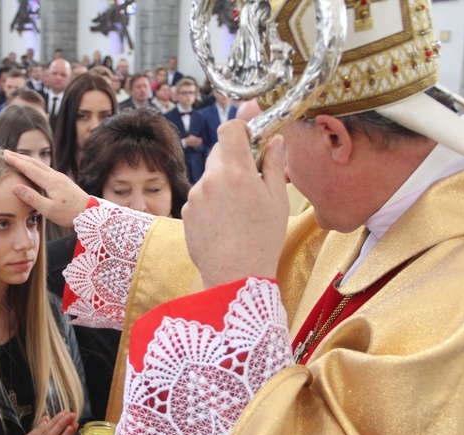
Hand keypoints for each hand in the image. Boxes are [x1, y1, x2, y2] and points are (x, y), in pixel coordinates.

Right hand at [4, 150, 89, 227]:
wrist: (90, 213)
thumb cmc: (69, 214)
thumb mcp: (48, 210)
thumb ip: (32, 197)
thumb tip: (15, 187)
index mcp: (50, 181)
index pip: (29, 168)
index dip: (16, 161)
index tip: (4, 155)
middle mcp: (55, 176)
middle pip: (34, 163)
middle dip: (19, 157)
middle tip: (6, 152)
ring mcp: (60, 177)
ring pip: (40, 165)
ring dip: (27, 160)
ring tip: (17, 157)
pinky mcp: (63, 181)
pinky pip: (46, 169)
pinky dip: (35, 166)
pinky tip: (34, 168)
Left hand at [182, 121, 288, 288]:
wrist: (235, 276)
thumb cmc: (262, 240)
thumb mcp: (278, 201)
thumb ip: (274, 166)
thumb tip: (275, 142)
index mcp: (237, 172)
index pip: (229, 129)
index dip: (240, 130)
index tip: (249, 140)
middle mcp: (211, 180)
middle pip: (219, 153)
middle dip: (234, 161)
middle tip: (249, 182)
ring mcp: (195, 196)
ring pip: (209, 177)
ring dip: (221, 184)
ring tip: (237, 211)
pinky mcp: (185, 212)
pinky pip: (200, 197)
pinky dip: (210, 202)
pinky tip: (224, 223)